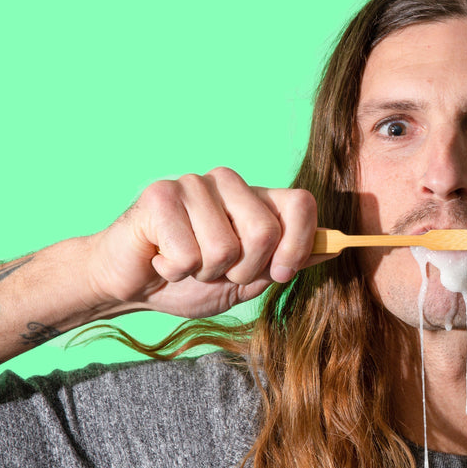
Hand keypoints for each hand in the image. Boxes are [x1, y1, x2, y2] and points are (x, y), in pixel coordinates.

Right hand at [85, 167, 320, 318]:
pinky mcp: (159, 196)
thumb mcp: (247, 280)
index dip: (298, 244)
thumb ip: (287, 262)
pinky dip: (174, 270)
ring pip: (224, 248)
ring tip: (185, 262)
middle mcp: (228, 183)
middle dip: (242, 270)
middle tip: (216, 270)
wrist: (131, 284)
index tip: (279, 272)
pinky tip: (161, 257)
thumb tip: (335, 247)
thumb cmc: (189, 280)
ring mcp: (193, 184)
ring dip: (204, 272)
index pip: (301, 203)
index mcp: (255, 199)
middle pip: (265, 232)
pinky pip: (188, 254)